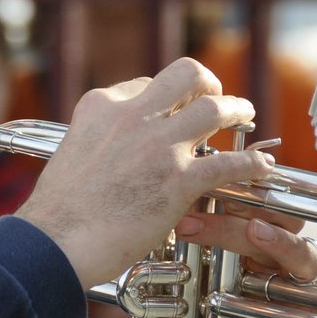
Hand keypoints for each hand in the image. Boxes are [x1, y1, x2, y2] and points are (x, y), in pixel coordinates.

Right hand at [16, 58, 275, 289]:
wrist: (55, 242)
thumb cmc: (58, 211)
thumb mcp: (73, 151)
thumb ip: (100, 140)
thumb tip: (118, 149)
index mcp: (101, 106)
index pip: (146, 84)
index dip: (165, 99)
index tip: (174, 112)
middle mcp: (131, 116)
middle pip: (187, 75)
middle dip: (208, 84)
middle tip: (217, 99)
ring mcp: (157, 146)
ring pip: (215, 109)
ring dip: (237, 110)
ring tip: (246, 116)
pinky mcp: (177, 180)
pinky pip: (229, 162)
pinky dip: (251, 163)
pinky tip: (260, 166)